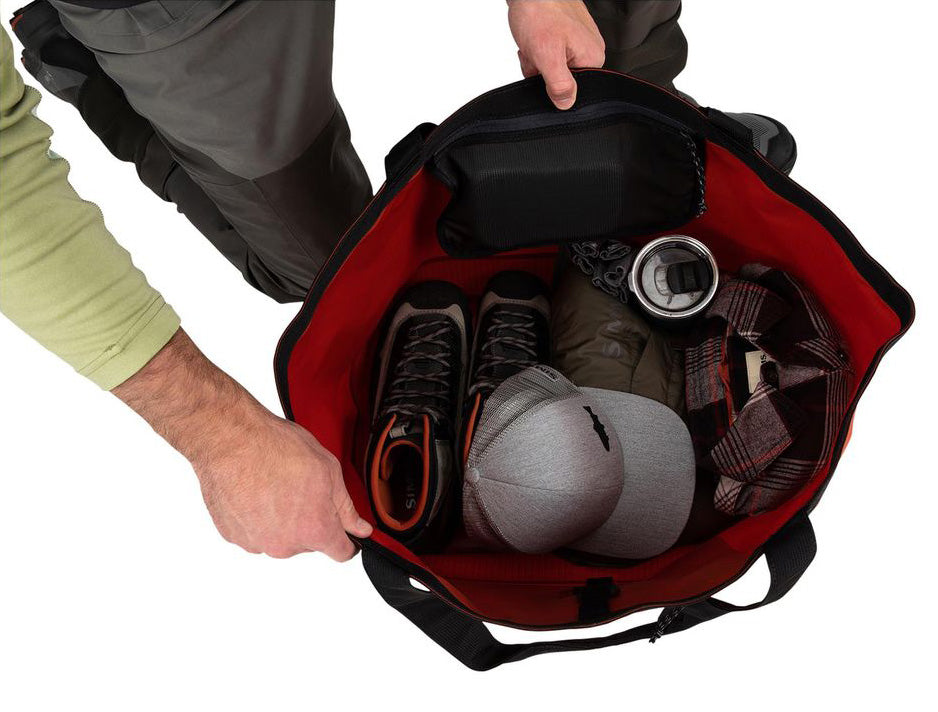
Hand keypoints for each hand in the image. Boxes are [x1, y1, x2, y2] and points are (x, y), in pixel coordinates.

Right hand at [192, 401, 371, 560]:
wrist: (231, 440)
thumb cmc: (276, 449)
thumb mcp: (329, 471)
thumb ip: (347, 508)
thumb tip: (360, 529)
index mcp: (314, 530)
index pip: (341, 552)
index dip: (347, 540)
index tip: (345, 532)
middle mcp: (285, 545)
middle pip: (308, 541)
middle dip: (310, 519)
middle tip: (302, 487)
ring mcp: (256, 542)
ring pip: (280, 536)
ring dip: (281, 519)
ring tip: (275, 485)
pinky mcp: (233, 535)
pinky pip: (254, 531)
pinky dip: (257, 517)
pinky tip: (256, 490)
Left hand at [507, 0, 605, 109]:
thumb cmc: (539, 11)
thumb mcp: (547, 55)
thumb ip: (559, 84)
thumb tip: (566, 104)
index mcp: (592, 58)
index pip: (573, 92)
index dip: (551, 86)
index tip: (542, 72)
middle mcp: (589, 50)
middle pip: (561, 80)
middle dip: (542, 73)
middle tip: (535, 54)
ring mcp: (578, 42)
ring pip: (552, 69)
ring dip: (536, 61)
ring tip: (533, 44)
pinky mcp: (565, 35)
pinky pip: (548, 56)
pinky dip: (535, 51)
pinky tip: (532, 41)